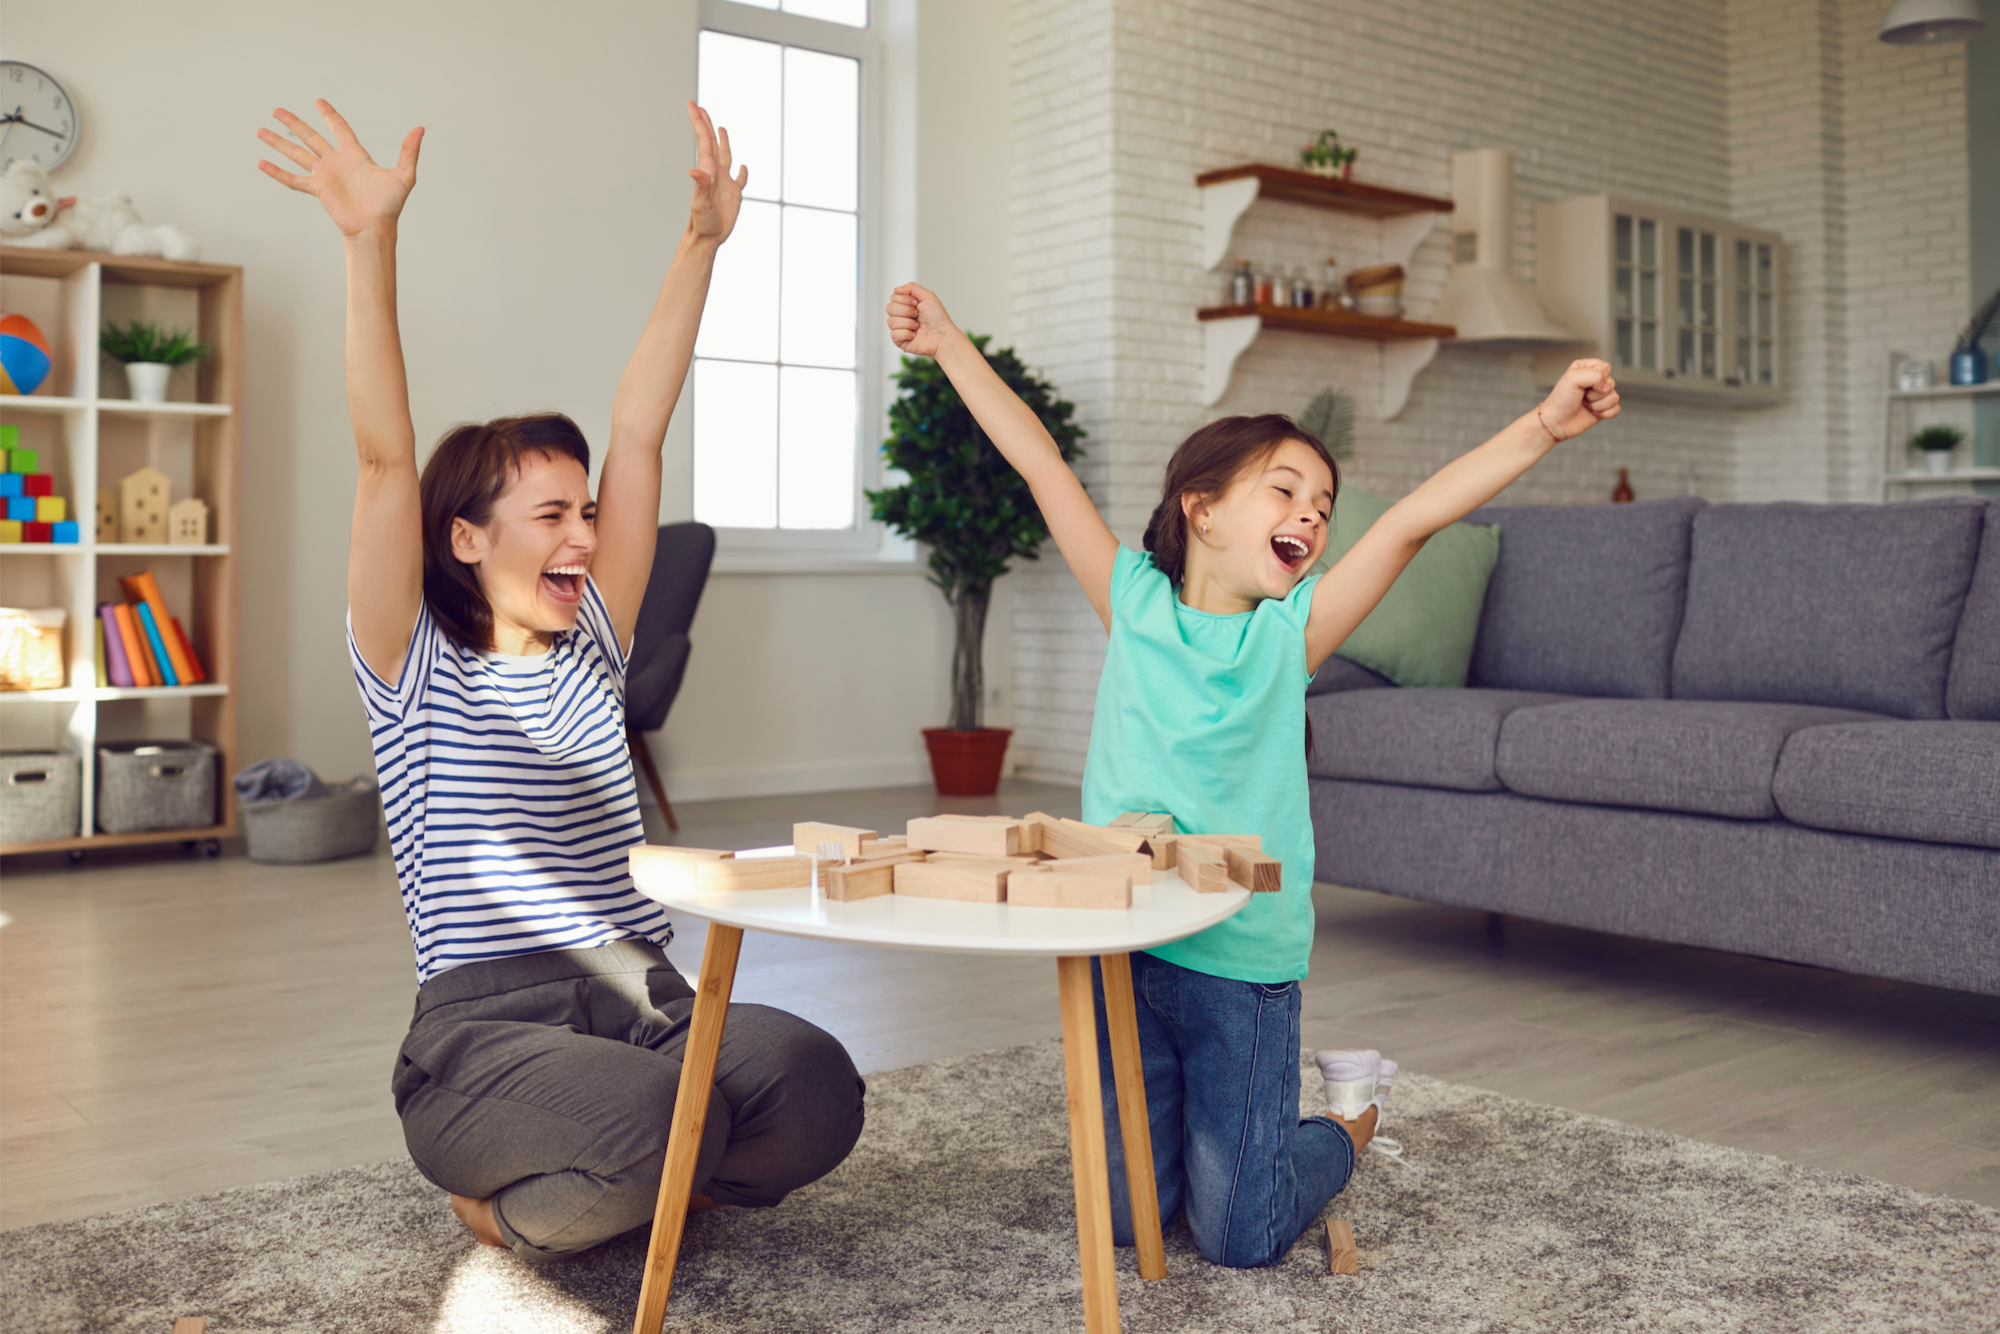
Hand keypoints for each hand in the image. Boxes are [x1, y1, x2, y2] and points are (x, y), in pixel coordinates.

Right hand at [256, 100, 421, 237]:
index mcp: (355, 155)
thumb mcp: (403, 176)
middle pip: (310, 137)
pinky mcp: (317, 189)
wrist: (374, 228)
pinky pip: (293, 179)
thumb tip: (420, 129)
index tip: (318, 102)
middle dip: (294, 123)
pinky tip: (261, 163)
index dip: (329, 115)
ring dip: (278, 143)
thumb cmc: (390, 205)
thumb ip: (409, 152)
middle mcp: (336, 162)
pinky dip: (277, 172)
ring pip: (296, 153)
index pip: (340, 129)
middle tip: (277, 111)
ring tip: (261, 130)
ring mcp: (324, 175)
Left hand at [685, 102, 744, 244]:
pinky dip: (743, 172)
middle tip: (700, 107)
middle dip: (706, 124)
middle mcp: (715, 173)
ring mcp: (725, 183)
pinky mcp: (734, 194)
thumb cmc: (702, 222)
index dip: (699, 121)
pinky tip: (743, 167)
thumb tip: (695, 170)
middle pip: (711, 143)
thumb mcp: (700, 204)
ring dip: (723, 141)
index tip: (693, 104)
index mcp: (708, 170)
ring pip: (725, 156)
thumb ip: (700, 186)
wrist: (707, 238)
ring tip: (721, 127)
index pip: (704, 140)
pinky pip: (740, 179)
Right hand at [886, 282, 959, 357]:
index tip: (917, 304)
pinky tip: (914, 335)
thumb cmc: (938, 318)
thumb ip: (911, 287)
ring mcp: (899, 328)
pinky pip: (894, 334)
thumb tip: (896, 289)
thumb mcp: (927, 296)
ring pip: (891, 321)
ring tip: (917, 326)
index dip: (905, 300)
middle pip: (889, 308)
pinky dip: (906, 334)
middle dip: (906, 311)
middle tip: (917, 315)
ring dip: (908, 323)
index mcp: (906, 305)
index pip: (893, 297)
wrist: (942, 335)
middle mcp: (901, 316)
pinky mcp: (899, 341)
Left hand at [1538, 359, 1620, 441]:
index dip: (1598, 377)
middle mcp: (1595, 380)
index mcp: (1586, 368)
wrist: (1556, 422)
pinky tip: (1592, 413)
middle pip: (1611, 383)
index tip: (1583, 385)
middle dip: (1596, 393)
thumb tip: (1607, 386)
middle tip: (1582, 396)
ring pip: (1614, 397)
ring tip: (1585, 404)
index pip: (1605, 367)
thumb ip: (1594, 375)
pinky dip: (1604, 413)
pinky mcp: (1604, 408)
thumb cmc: (1560, 400)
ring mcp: (1600, 395)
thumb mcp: (1572, 379)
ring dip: (1598, 404)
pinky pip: (1616, 409)